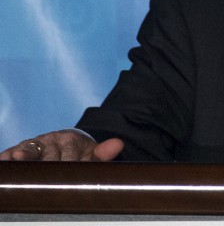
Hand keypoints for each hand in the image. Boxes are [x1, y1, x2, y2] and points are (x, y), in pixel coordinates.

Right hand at [0, 131, 122, 161]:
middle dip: (47, 166)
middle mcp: (51, 139)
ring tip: (16, 158)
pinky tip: (6, 160)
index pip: (69, 154)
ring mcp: (36, 143)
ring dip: (23, 155)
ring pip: (30, 150)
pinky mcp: (22, 148)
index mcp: (70, 139)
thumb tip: (118, 144)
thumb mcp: (93, 155)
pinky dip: (8, 155)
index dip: (68, 162)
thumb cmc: (81, 154)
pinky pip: (14, 150)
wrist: (68, 145)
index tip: (68, 167)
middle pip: (48, 155)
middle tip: (46, 179)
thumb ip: (103, 153)